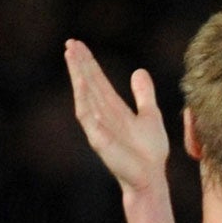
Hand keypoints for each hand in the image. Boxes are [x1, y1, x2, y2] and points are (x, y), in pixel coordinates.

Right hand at [64, 38, 168, 191]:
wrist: (151, 179)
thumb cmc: (149, 154)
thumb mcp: (150, 116)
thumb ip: (144, 95)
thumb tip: (139, 71)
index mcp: (114, 110)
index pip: (98, 81)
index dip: (89, 63)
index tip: (78, 44)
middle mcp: (103, 116)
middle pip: (88, 84)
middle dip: (79, 64)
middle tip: (70, 43)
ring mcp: (99, 128)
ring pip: (84, 96)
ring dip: (77, 75)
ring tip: (71, 55)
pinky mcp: (99, 140)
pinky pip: (88, 117)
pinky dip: (84, 100)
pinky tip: (80, 83)